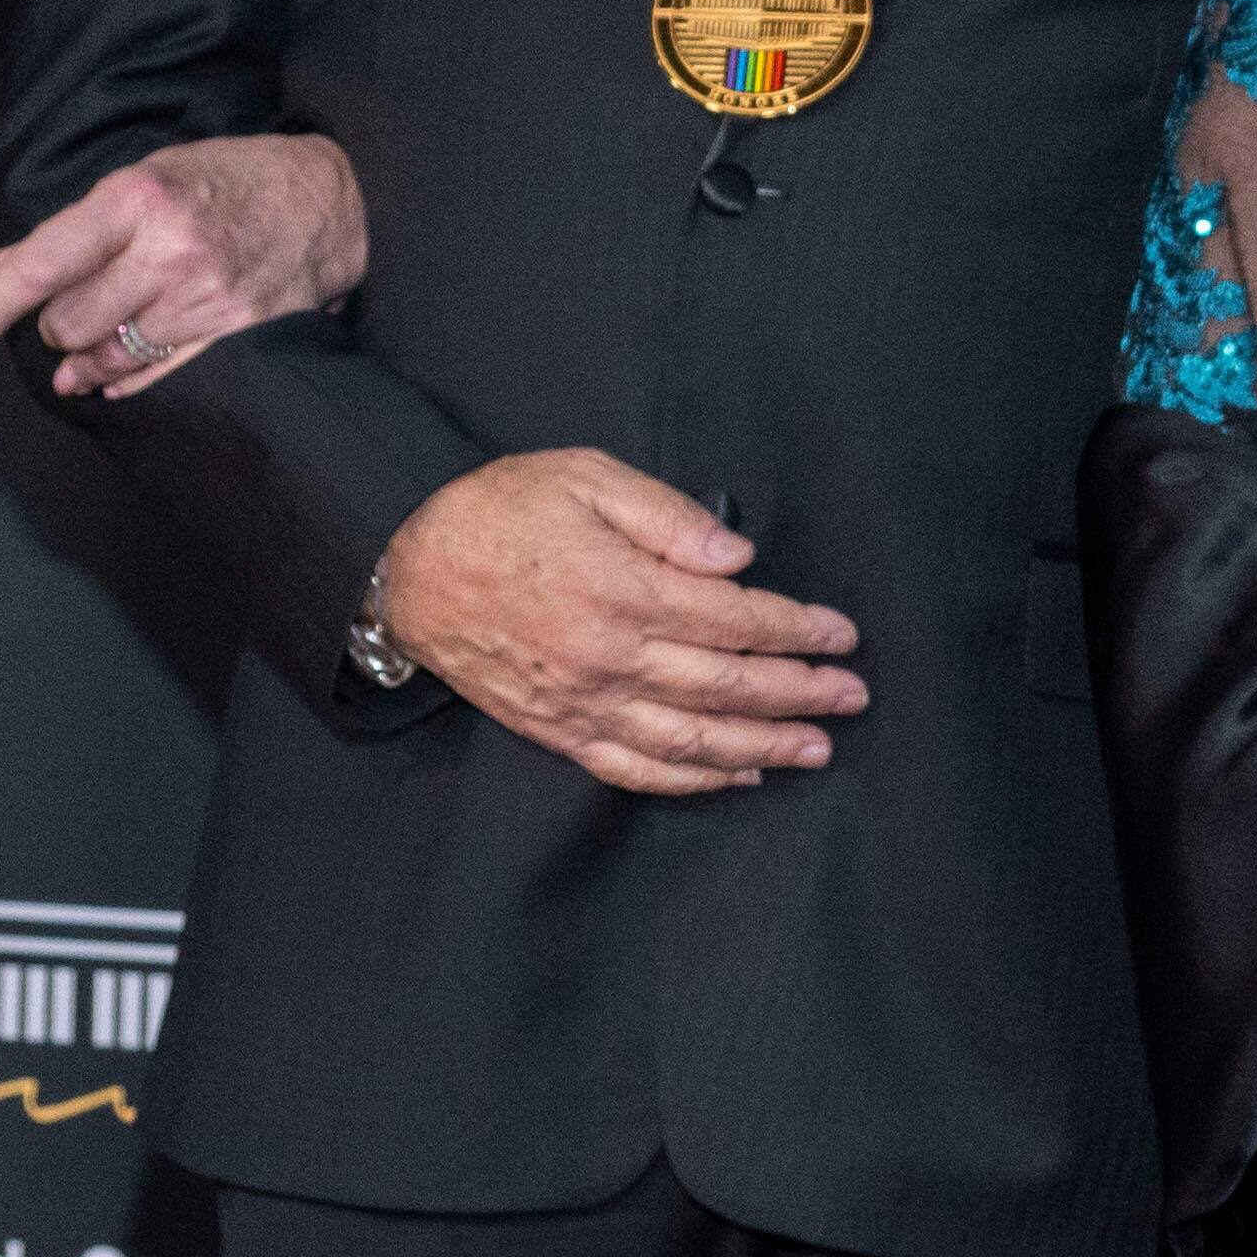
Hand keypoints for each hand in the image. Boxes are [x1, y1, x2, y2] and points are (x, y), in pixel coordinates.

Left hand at [0, 135, 368, 399]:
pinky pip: (156, 373)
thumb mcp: (148, 178)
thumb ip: (73, 228)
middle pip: (69, 319)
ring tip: (80, 354)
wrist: (334, 198)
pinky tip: (110, 376)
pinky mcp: (235, 332)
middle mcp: (168, 250)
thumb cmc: (235, 179)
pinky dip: (122, 379)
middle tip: (66, 314)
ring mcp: (204, 296)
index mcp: (136, 198)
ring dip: (84, 358)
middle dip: (55, 325)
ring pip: (108, 352)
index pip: (40, 263)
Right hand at [375, 451, 861, 793]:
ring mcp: (582, 702)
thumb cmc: (498, 511)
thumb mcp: (585, 477)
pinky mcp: (558, 730)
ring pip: (691, 739)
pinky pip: (636, 767)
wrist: (405, 569)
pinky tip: (738, 774)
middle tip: (851, 696)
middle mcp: (608, 656)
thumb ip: (668, 516)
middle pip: (726, 686)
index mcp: (621, 589)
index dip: (798, 631)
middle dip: (799, 693)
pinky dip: (693, 779)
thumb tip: (738, 558)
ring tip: (815, 748)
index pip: (735, 621)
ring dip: (762, 746)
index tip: (843, 636)